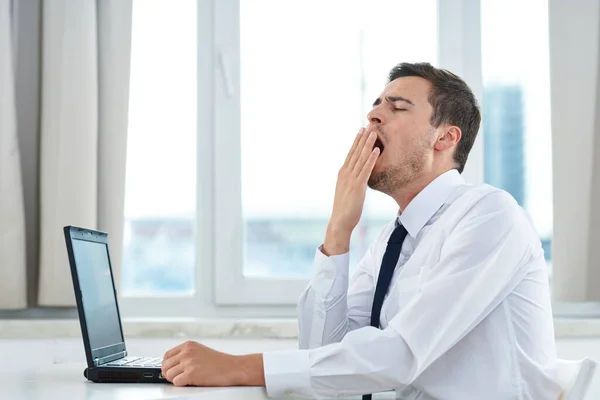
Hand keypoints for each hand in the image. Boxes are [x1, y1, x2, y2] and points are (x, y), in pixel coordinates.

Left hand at [161, 341, 264, 386]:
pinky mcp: (191, 374)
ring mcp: (189, 363)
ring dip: (175, 379)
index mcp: (188, 345)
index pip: (167, 355)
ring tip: (186, 378)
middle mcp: (187, 352)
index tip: (170, 370)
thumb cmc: (219, 361)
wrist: (232, 367)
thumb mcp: (200, 351)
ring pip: (169, 375)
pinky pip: (176, 382)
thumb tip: (172, 364)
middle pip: (165, 366)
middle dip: (169, 373)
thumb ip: (186, 354)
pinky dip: (181, 384)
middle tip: (177, 377)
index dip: (167, 365)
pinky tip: (190, 381)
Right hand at [324, 128, 379, 254]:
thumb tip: (357, 176)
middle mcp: (345, 173)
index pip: (350, 153)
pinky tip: (376, 150)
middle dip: (362, 138)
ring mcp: (351, 178)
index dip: (356, 141)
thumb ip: (351, 181)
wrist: (340, 220)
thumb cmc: (345, 208)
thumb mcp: (346, 190)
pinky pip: (366, 169)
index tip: (361, 130)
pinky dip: (371, 159)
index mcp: (342, 173)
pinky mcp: (358, 186)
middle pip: (355, 152)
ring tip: (374, 133)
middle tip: (368, 125)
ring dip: (368, 144)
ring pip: (361, 158)